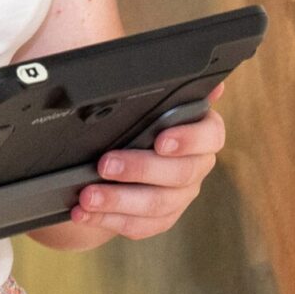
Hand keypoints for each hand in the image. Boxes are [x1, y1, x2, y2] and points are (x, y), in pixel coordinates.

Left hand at [70, 85, 227, 239]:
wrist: (115, 144)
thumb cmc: (128, 111)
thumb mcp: (134, 93)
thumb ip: (148, 83)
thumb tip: (166, 67)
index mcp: (200, 129)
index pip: (210, 135)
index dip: (188, 138)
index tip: (161, 139)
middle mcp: (196, 163)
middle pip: (179, 173)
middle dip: (139, 169)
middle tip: (104, 163)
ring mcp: (180, 194)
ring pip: (157, 204)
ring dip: (118, 200)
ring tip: (87, 195)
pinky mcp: (160, 217)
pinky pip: (140, 225)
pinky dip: (109, 220)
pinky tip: (84, 212)